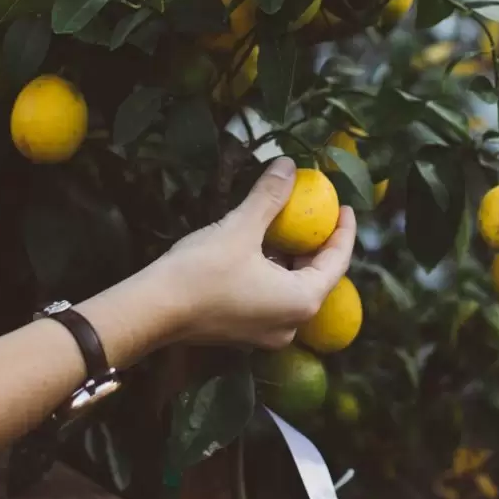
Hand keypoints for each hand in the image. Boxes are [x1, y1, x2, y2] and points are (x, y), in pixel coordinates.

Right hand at [148, 158, 356, 348]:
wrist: (153, 310)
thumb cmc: (202, 270)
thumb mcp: (241, 226)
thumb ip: (270, 196)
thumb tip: (289, 165)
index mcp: (302, 301)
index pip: (338, 262)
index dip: (344, 232)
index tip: (345, 207)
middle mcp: (291, 324)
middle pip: (317, 278)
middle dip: (317, 245)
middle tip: (316, 214)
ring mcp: (267, 334)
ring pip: (293, 290)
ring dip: (293, 260)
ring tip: (288, 228)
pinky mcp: (244, 334)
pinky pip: (272, 300)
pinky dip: (274, 275)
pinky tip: (260, 252)